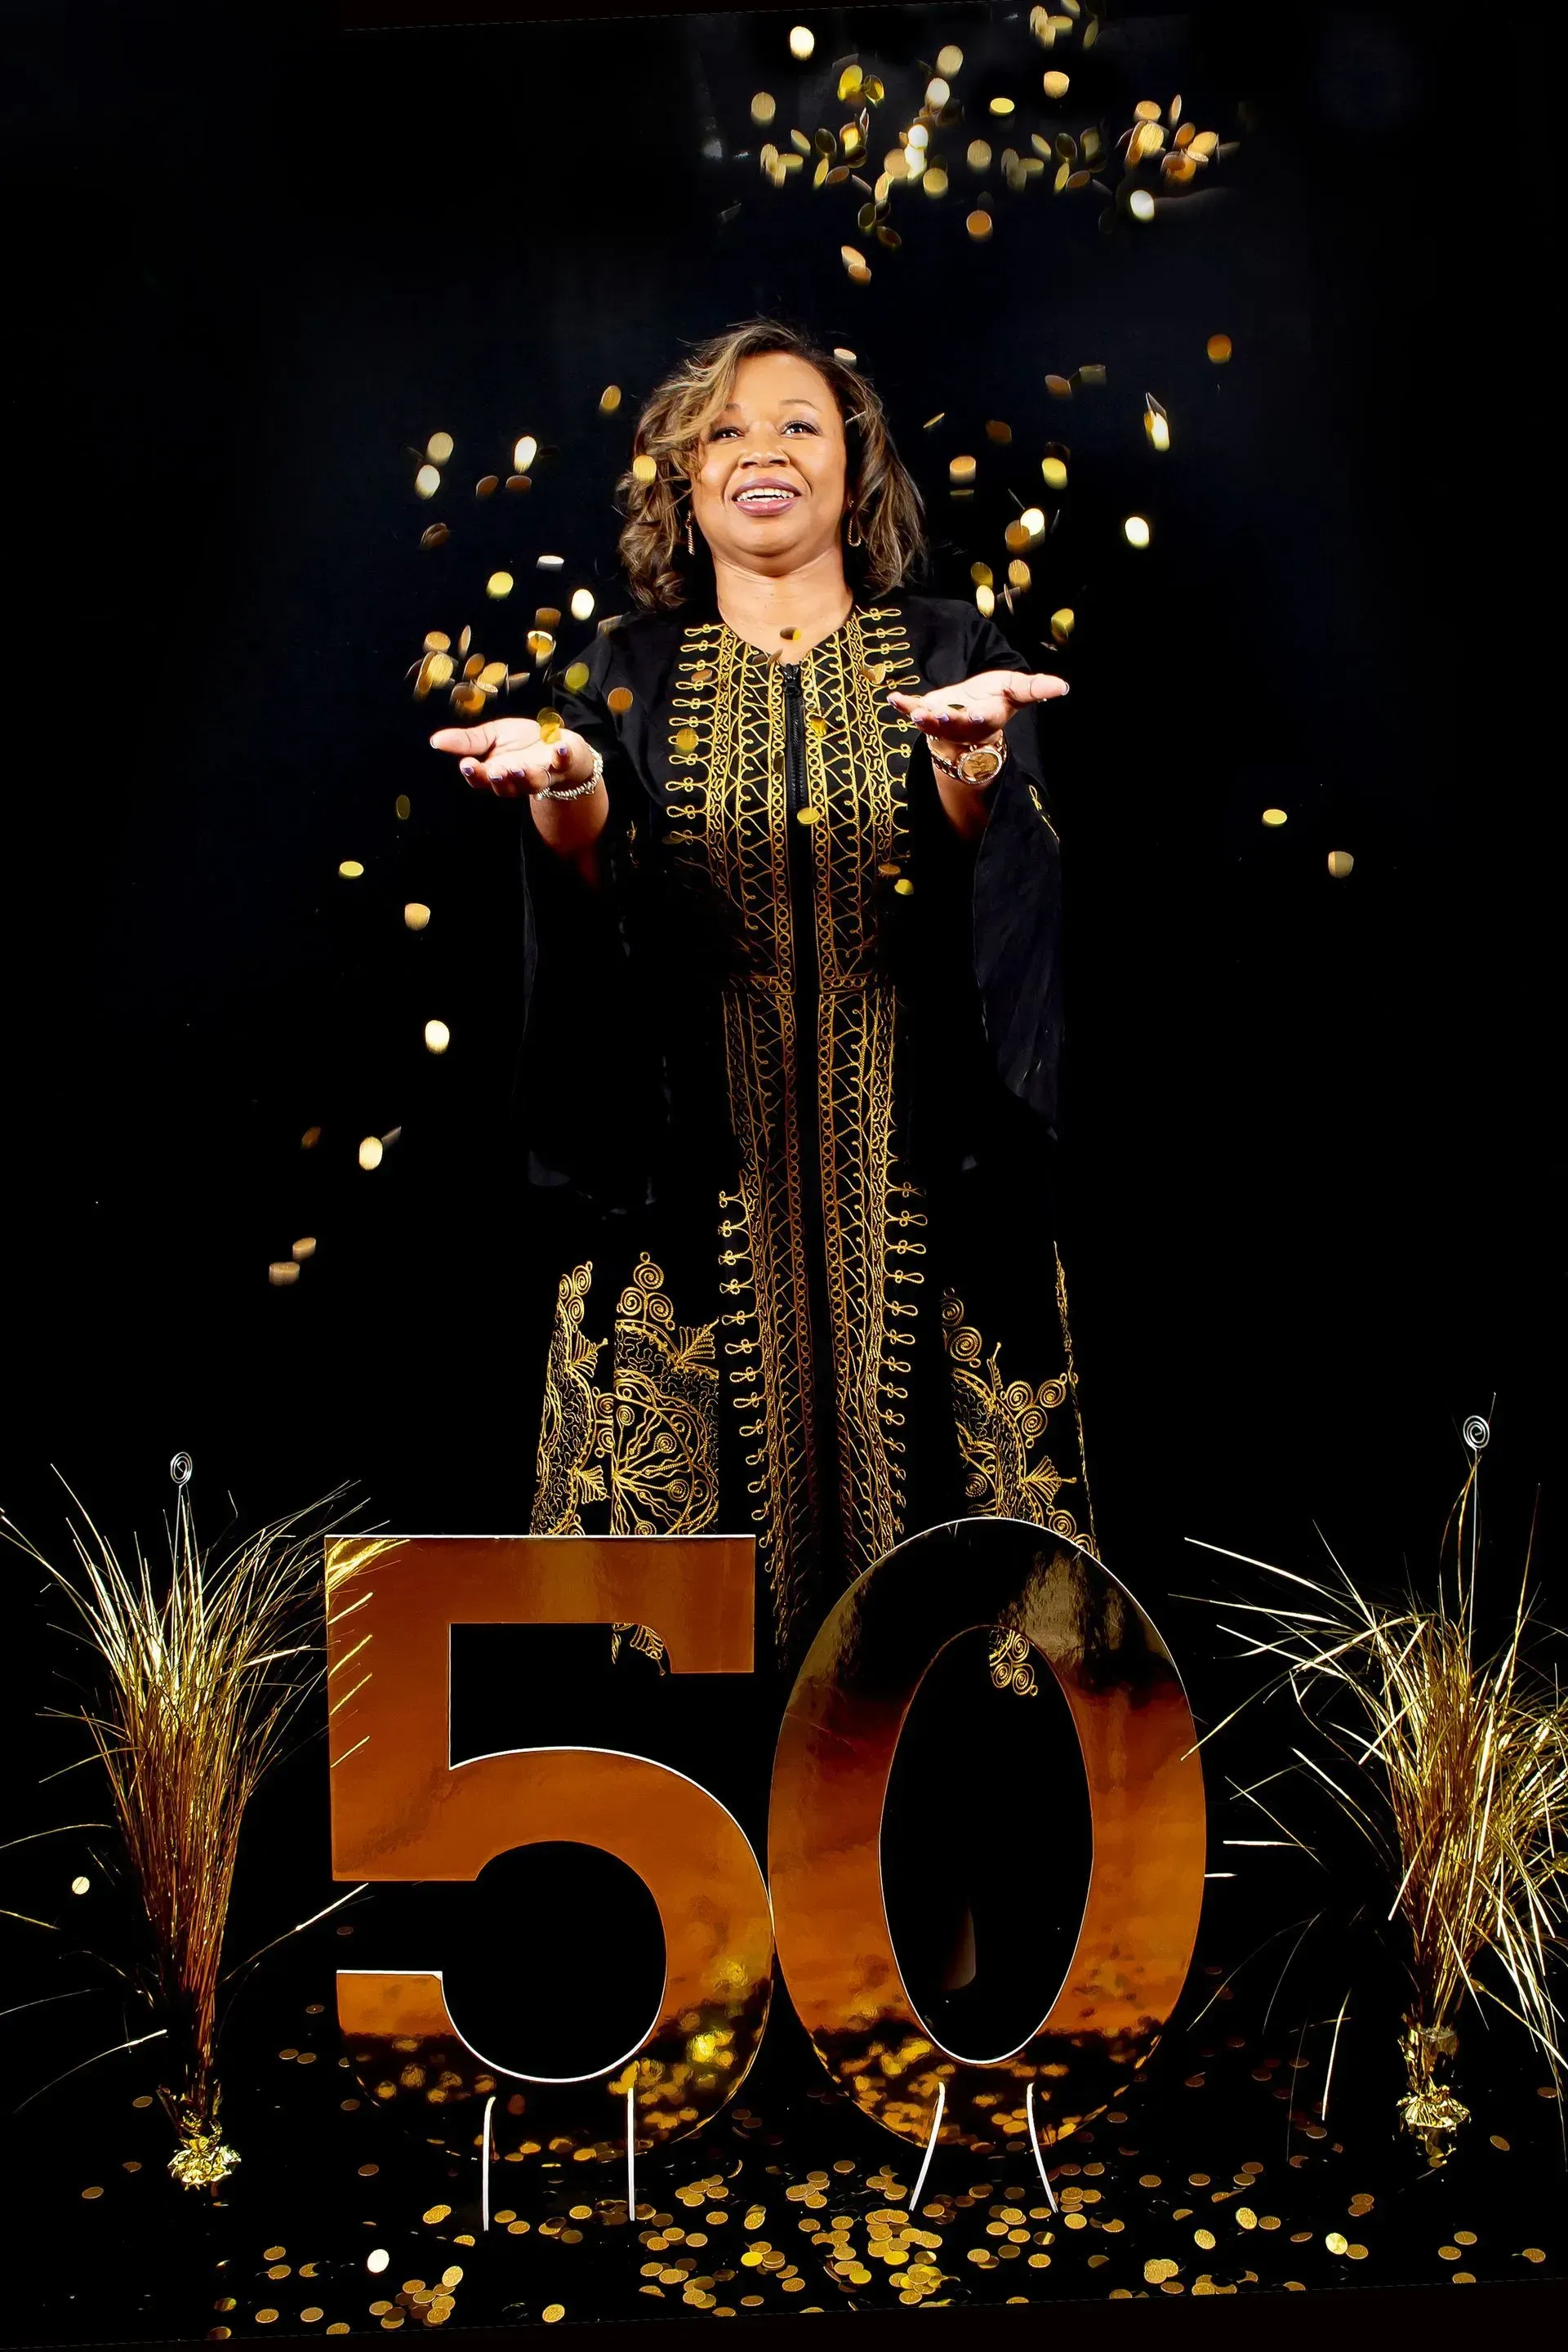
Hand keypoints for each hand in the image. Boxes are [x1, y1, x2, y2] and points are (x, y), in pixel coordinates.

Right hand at [428, 716, 597, 798]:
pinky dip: (562, 756)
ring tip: (519, 766)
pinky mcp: (563, 764)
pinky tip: (560, 747)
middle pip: (506, 786)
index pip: (482, 779)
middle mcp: (518, 779)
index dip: (475, 774)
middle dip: (500, 779)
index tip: (467, 764)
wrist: (555, 742)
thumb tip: (435, 740)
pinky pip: (564, 763)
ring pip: (532, 782)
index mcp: (496, 772)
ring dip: (526, 775)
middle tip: (495, 770)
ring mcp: (542, 774)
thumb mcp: (491, 736)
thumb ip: (467, 741)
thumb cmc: (520, 743)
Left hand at [886, 667, 1067, 746]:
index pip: (986, 718)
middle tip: (937, 715)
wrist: (969, 713)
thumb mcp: (1016, 690)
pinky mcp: (926, 713)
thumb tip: (1063, 686)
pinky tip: (893, 697)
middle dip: (948, 721)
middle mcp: (964, 723)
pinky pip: (913, 710)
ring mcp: (943, 721)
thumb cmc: (993, 699)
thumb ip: (1035, 688)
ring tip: (917, 712)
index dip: (981, 716)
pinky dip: (904, 705)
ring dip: (924, 719)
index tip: (978, 713)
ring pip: (933, 724)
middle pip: (956, 724)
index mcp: (987, 716)